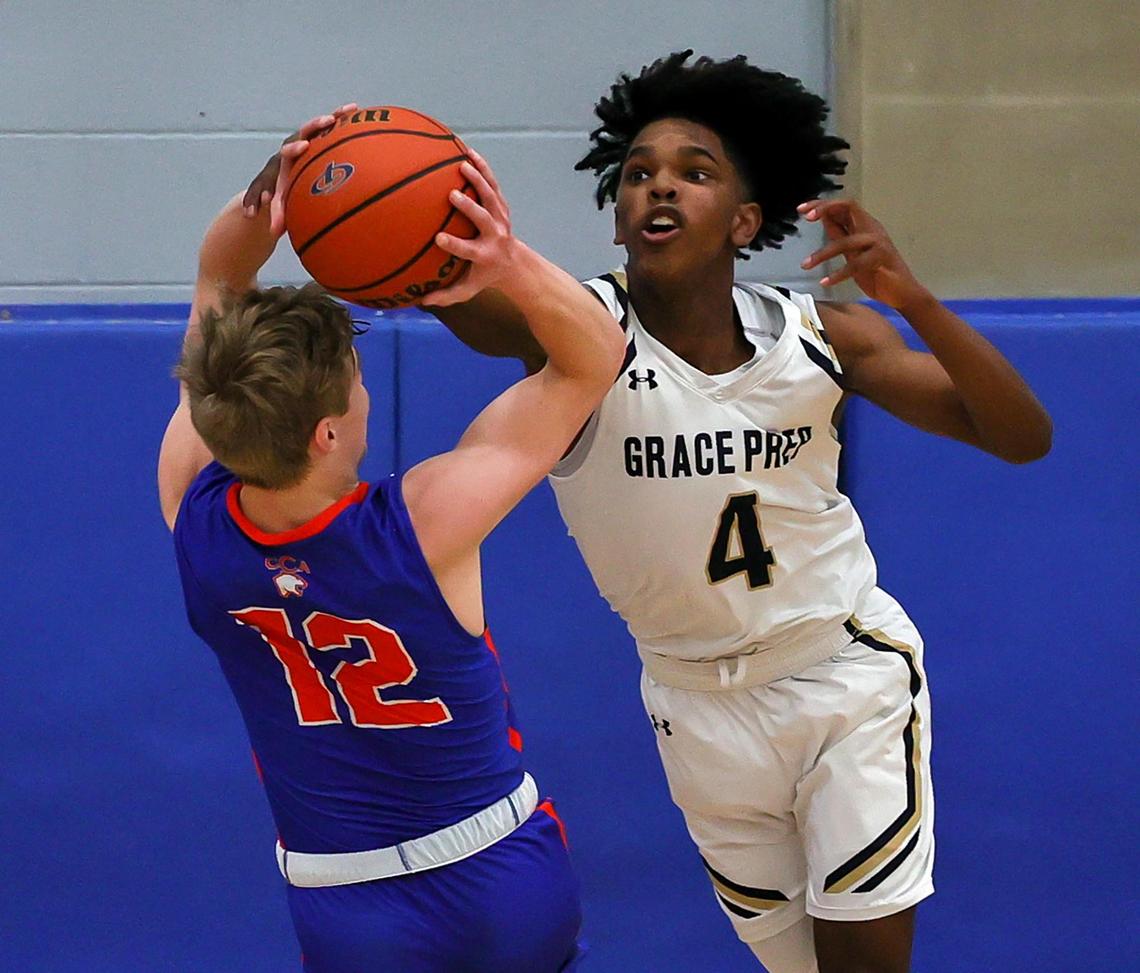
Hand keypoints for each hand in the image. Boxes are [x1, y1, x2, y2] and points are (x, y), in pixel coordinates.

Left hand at [241, 104, 357, 236]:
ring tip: (349, 110)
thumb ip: (277, 215)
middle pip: (303, 132)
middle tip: (326, 121)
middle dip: (315, 126)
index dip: (295, 148)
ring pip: (320, 125)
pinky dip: (344, 119)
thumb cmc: (282, 191)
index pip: (287, 152)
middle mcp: (295, 145)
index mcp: (284, 161)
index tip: (304, 146)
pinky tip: (359, 111)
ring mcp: (309, 139)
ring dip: (334, 117)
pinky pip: (333, 127)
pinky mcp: (320, 138)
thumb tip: (272, 233)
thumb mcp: (280, 203)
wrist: (283, 175)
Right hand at [420, 149, 518, 307]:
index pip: (469, 250)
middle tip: (453, 195)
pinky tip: (469, 152)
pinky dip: (484, 168)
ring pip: (491, 196)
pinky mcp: (501, 206)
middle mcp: (495, 235)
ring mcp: (500, 218)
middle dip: (470, 208)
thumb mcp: (466, 290)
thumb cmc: (482, 277)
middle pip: (484, 219)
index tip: (438, 238)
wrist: (514, 263)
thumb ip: (445, 296)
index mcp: (484, 255)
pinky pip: (493, 184)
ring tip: (462, 164)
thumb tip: (419, 301)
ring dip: (478, 180)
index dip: (455, 244)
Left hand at [798, 199, 928, 310]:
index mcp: (865, 226)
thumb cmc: (877, 273)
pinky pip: (856, 264)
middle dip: (825, 209)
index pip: (843, 206)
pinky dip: (838, 274)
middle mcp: (872, 229)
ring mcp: (878, 243)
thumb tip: (824, 220)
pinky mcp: (881, 259)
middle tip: (806, 218)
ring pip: (846, 241)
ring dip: (823, 253)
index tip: (802, 210)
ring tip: (806, 265)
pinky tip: (826, 282)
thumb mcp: (853, 252)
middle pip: (848, 207)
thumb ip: (841, 236)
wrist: (903, 293)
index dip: (822, 205)